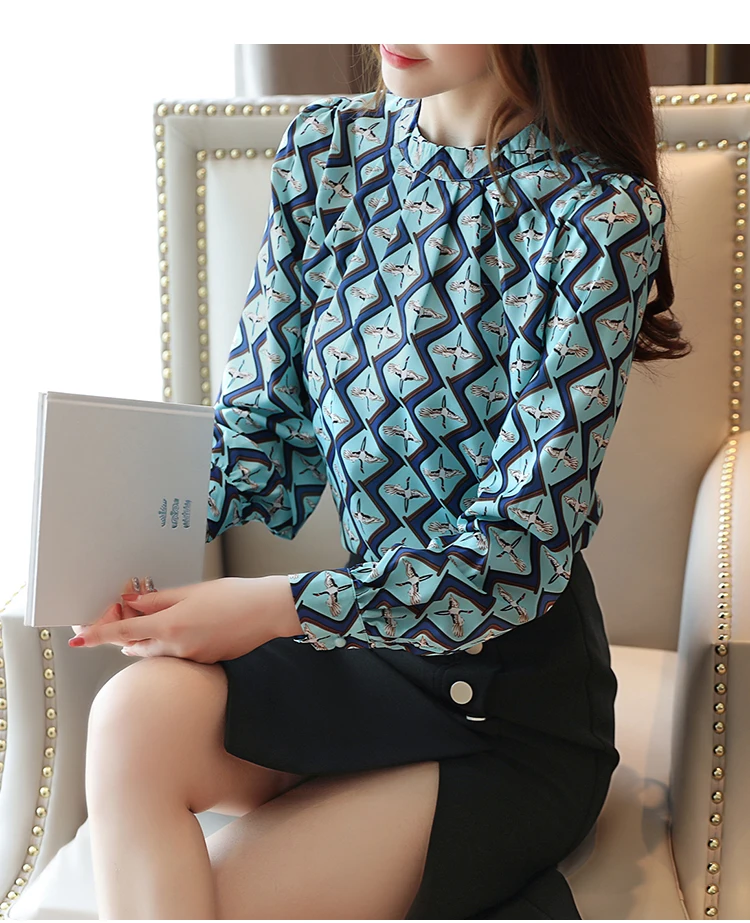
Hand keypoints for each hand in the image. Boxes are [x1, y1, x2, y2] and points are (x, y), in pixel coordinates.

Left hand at [68, 575, 301, 662]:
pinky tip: (186, 625)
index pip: (123, 633)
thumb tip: (131, 603)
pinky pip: (177, 655)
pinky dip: (171, 642)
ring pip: (156, 652)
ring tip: (153, 618)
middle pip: (136, 646)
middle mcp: (176, 648)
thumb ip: (158, 600)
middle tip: (122, 615)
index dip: (97, 635)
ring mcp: (191, 658)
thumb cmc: (234, 595)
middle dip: (125, 635)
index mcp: (170, 626)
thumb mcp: (192, 591)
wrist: (269, 611)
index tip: (77, 638)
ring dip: (148, 638)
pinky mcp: (204, 662)